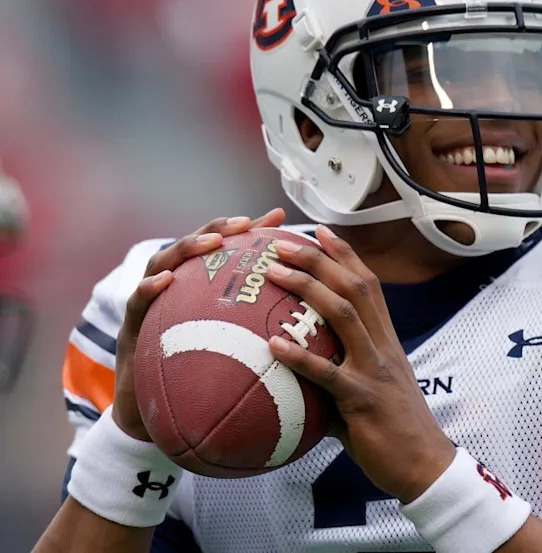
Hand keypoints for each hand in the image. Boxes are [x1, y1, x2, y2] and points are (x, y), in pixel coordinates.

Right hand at [113, 209, 285, 440]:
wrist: (153, 422)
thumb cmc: (200, 386)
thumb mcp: (236, 358)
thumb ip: (263, 336)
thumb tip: (314, 327)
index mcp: (200, 292)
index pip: (226, 252)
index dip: (250, 231)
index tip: (277, 217)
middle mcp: (175, 291)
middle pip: (194, 248)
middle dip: (218, 229)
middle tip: (244, 223)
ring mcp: (149, 305)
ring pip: (163, 264)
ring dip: (186, 248)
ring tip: (211, 243)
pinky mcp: (129, 327)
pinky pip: (136, 303)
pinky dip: (149, 288)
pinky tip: (165, 282)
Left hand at [266, 226, 455, 503]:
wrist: (424, 465)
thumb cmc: (393, 430)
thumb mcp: (368, 390)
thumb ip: (335, 376)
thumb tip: (295, 376)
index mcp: (386, 339)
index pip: (367, 284)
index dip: (344, 254)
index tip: (319, 231)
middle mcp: (383, 345)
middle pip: (354, 287)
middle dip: (321, 259)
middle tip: (285, 242)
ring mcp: (374, 369)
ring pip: (344, 316)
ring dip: (309, 289)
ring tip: (275, 274)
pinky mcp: (362, 399)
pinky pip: (328, 374)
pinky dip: (300, 357)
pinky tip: (272, 345)